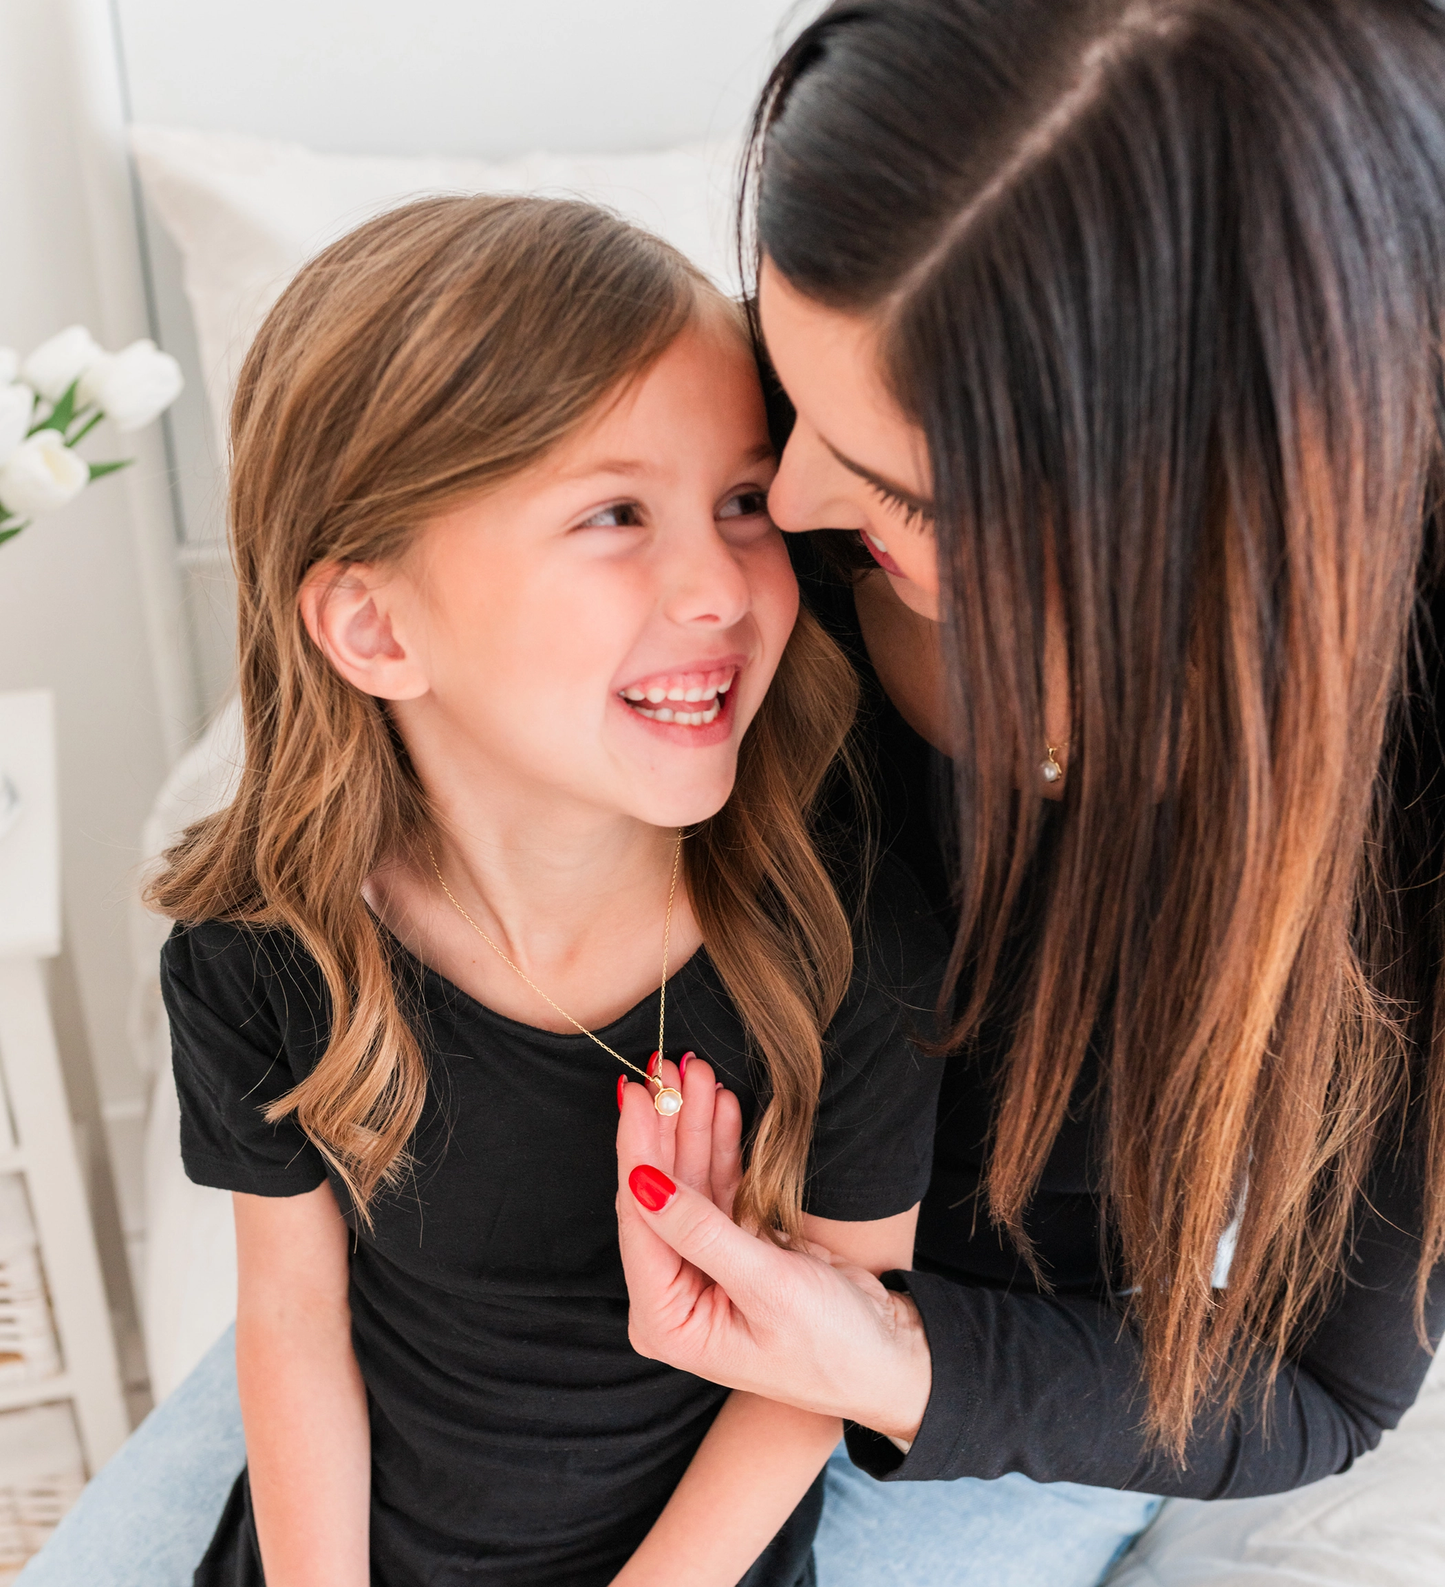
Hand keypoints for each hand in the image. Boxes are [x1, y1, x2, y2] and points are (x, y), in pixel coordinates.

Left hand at [615, 1070, 931, 1443]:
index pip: (638, 1221)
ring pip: (687, 1181)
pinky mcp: (734, 1245)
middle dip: (664, 1127)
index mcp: (666, 1320)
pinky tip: (718, 1104)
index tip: (635, 1094)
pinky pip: (719, 1184)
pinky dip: (720, 1144)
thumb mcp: (766, 1286)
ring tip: (695, 1072)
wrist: (893, 1357)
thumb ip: (701, 1232)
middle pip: (657, 1193)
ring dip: (692, 1125)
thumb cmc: (832, 1345)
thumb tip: (640, 1182)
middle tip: (664, 1068)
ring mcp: (703, 1266)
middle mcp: (675, 1293)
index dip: (635, 1151)